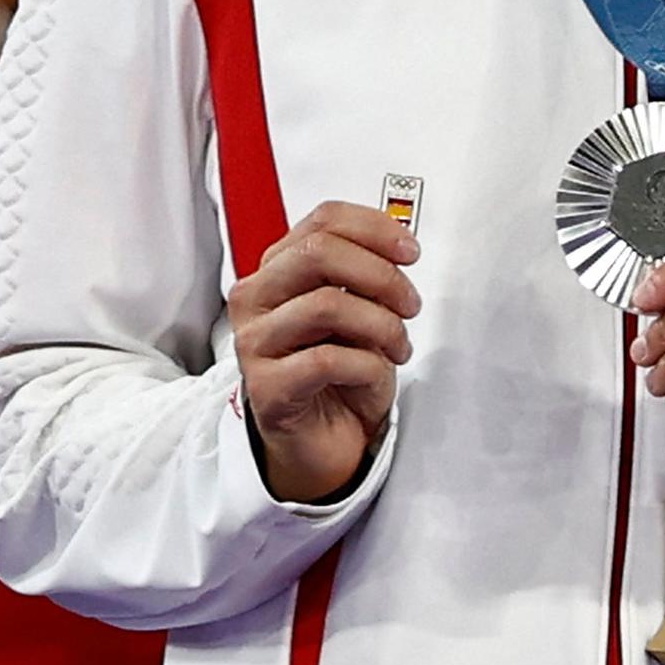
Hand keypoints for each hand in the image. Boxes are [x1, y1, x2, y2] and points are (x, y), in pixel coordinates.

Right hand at [227, 201, 418, 502]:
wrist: (323, 443)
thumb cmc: (340, 374)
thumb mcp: (358, 310)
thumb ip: (365, 274)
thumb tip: (398, 244)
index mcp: (276, 270)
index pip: (321, 221)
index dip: (374, 228)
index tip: (410, 251)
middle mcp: (256, 299)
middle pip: (318, 253)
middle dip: (380, 274)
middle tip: (409, 302)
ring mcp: (254, 344)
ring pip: (326, 304)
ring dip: (381, 325)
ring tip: (398, 346)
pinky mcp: (265, 388)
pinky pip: (327, 360)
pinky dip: (366, 365)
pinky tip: (374, 375)